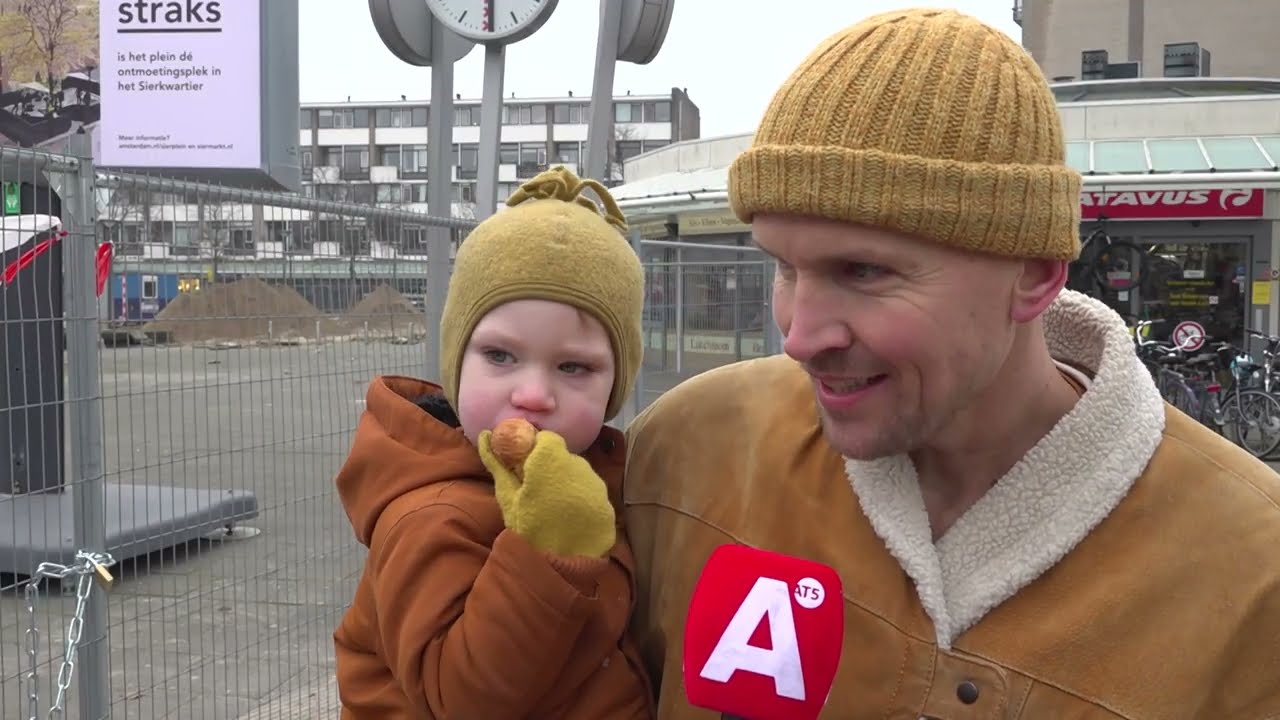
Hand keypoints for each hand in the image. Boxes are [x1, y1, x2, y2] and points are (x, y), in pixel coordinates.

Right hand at [478, 429, 615, 558]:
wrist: (557, 567)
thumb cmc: (526, 529)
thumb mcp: (507, 497)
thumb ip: (496, 463)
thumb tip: (485, 435)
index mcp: (550, 460)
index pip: (547, 439)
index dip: (537, 450)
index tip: (528, 467)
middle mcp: (578, 465)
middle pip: (564, 456)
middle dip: (552, 467)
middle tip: (538, 491)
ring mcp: (596, 485)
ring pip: (580, 473)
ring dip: (567, 483)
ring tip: (555, 509)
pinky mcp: (608, 503)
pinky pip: (592, 493)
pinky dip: (582, 500)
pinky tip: (571, 518)